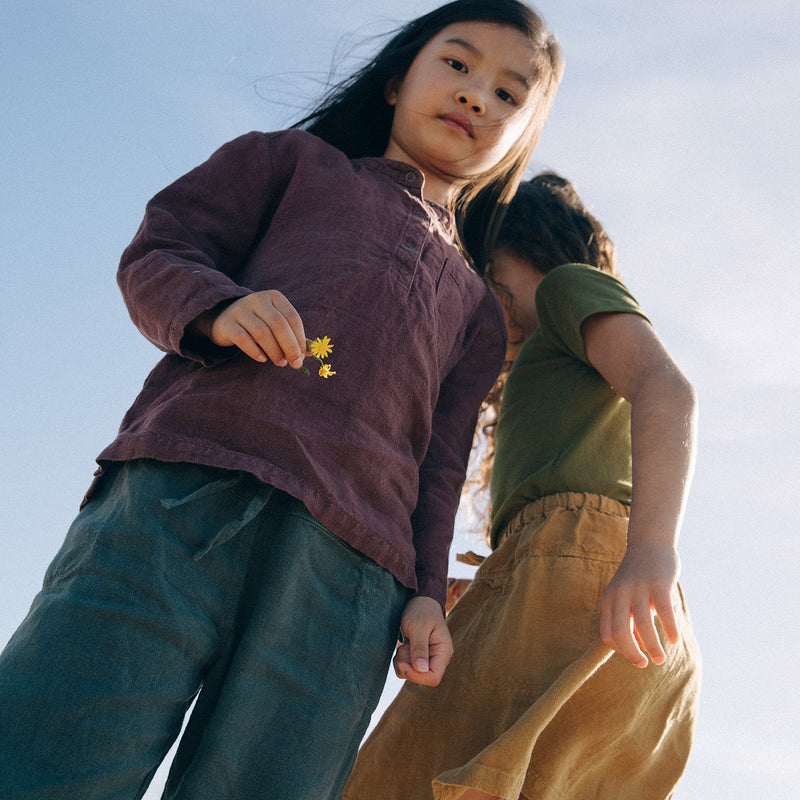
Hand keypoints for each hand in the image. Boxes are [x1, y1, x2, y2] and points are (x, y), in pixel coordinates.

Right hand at [193, 290, 305, 366]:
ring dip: (274, 351)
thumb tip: (313, 352)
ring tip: (280, 362)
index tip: (303, 356)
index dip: (300, 339)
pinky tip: (262, 359)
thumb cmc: (258, 324)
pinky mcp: (227, 323)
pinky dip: (255, 351)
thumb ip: (294, 336)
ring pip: (262, 332)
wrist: (224, 319)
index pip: (292, 318)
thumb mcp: (276, 325)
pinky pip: (243, 338)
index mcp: (274, 297)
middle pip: (278, 324)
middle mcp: (257, 299)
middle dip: (290, 347)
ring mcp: (240, 309)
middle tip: (295, 364)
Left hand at [393, 596, 452, 685]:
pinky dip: (401, 661)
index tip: (402, 661)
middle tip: (403, 647)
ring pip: (412, 674)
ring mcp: (429, 659)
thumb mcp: (418, 627)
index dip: (416, 675)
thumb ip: (419, 648)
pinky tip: (403, 647)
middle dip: (407, 666)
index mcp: (443, 652)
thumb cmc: (421, 611)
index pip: (433, 678)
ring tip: (404, 644)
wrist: (419, 602)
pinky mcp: (420, 658)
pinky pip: (407, 669)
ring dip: (402, 662)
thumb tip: (421, 669)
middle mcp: (438, 659)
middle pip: (422, 678)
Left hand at [599, 541, 680, 667]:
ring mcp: (638, 588)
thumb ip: (629, 619)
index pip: (607, 633)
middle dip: (633, 654)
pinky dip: (669, 628)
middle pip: (621, 632)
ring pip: (643, 625)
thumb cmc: (638, 576)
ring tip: (661, 658)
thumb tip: (637, 646)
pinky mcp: (658, 583)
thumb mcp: (626, 597)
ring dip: (653, 646)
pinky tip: (673, 640)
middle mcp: (620, 594)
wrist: (649, 543)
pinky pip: (664, 611)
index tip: (635, 657)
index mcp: (609, 599)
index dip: (620, 650)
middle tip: (646, 664)